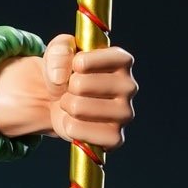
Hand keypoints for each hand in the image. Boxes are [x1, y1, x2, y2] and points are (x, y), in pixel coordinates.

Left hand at [0, 36, 137, 148]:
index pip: (99, 58)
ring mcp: (125, 114)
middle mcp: (129, 87)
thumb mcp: (58, 50)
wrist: (59, 101)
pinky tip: (78, 120)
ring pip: (77, 108)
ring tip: (73, 103)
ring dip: (66, 105)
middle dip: (67, 86)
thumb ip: (60, 50)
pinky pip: (78, 131)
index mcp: (122, 61)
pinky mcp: (116, 137)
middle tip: (73, 88)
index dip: (79, 62)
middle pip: (80, 85)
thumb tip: (60, 76)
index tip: (76, 65)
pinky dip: (69, 126)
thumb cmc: (65, 71)